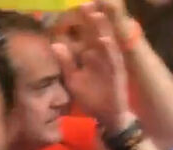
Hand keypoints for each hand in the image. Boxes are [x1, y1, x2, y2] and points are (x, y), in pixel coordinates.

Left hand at [52, 4, 130, 132]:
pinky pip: (114, 58)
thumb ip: (66, 62)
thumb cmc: (91, 97)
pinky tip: (104, 39)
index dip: (79, 21)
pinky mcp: (118, 71)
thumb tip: (55, 44)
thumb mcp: (73, 79)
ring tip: (95, 14)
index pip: (84, 34)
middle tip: (83, 3)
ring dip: (102, 28)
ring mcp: (110, 61)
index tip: (70, 7)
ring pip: (106, 41)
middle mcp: (101, 54)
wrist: (108, 115)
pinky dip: (109, 49)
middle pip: (95, 32)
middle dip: (91, 18)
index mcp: (90, 54)